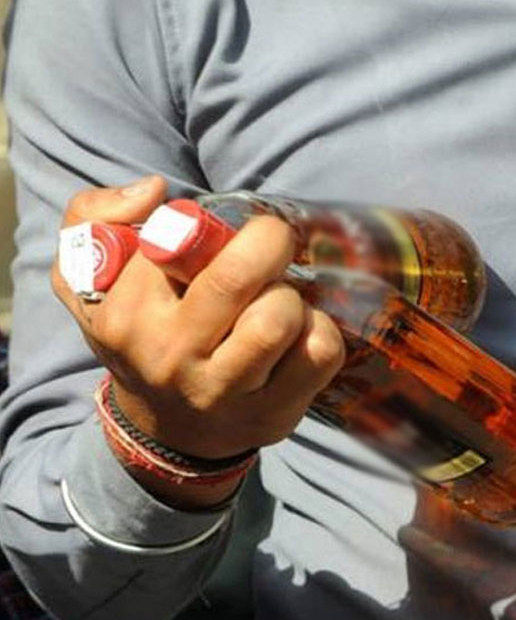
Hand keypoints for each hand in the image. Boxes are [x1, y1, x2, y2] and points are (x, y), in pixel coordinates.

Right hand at [51, 176, 345, 506]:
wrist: (169, 429)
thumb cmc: (143, 335)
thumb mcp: (90, 281)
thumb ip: (94, 217)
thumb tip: (153, 190)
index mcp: (126, 316)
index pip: (177, 244)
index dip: (211, 226)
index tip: (219, 235)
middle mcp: (172, 355)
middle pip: (236, 276)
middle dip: (269, 241)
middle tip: (273, 241)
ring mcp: (226, 389)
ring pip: (280, 316)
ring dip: (292, 295)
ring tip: (279, 299)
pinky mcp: (276, 410)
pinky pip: (320, 350)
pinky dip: (321, 329)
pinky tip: (301, 332)